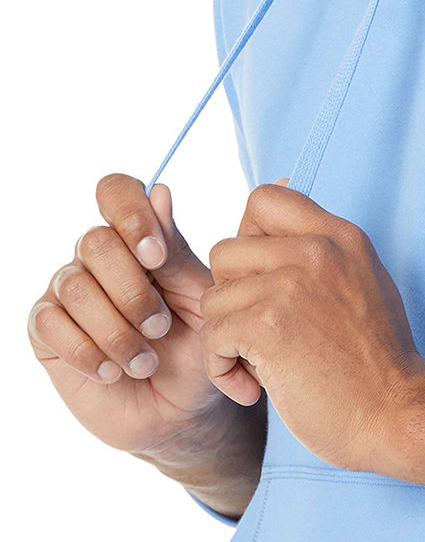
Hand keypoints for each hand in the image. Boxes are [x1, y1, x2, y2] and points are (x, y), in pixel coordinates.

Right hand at [28, 174, 232, 461]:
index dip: (132, 216)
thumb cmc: (199, 346)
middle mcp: (99, 256)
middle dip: (133, 290)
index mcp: (140, 236)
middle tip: (161, 326)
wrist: (184, 410)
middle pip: (95, 241)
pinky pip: (51, 323)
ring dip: (116, 329)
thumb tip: (159, 191)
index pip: (116, 191)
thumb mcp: (199, 297)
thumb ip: (177, 251)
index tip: (157, 257)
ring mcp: (69, 290)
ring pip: (75, 285)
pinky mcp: (47, 330)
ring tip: (145, 360)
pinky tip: (113, 371)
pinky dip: (88, 351)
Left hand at [200, 182, 424, 472]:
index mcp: (339, 234)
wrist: (396, 411)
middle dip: (231, 295)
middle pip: (226, 249)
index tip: (264, 277)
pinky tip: (251, 387)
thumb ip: (324, 249)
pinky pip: (212, 335)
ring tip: (259, 363)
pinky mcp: (269, 325)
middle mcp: (316, 249)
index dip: (249, 236)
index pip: (264, 198)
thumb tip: (276, 223)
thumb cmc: (378, 358)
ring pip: (213, 296)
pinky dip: (222, 368)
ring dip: (226, 336)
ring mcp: (291, 284)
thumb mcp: (362, 279)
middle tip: (258, 329)